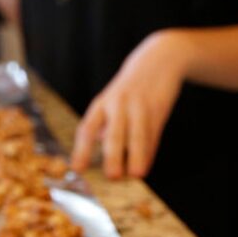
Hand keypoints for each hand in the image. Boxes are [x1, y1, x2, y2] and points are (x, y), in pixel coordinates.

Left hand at [70, 32, 189, 179]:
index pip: (88, 127)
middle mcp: (120, 103)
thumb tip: (101, 154)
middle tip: (112, 176)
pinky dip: (150, 152)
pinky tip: (146, 166)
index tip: (77, 169)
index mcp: (103, 102)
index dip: (82, 149)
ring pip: (138, 135)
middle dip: (112, 155)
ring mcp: (141, 106)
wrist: (160, 60)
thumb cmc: (131, 87)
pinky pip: (153, 134)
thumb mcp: (113, 99)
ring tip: (135, 175)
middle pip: (114, 133)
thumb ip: (106, 125)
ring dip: (136, 156)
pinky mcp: (159, 108)